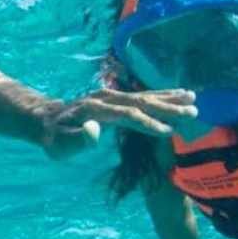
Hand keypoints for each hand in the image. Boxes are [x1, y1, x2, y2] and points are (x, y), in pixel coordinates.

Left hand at [38, 88, 196, 159]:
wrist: (45, 119)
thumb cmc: (54, 137)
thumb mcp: (60, 144)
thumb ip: (77, 139)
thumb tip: (94, 131)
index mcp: (95, 110)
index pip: (126, 115)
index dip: (146, 123)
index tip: (167, 131)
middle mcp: (105, 98)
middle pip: (140, 101)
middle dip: (166, 106)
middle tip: (192, 111)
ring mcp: (110, 96)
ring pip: (143, 95)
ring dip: (168, 97)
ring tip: (192, 98)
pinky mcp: (115, 98)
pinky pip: (140, 95)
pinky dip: (159, 95)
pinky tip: (176, 94)